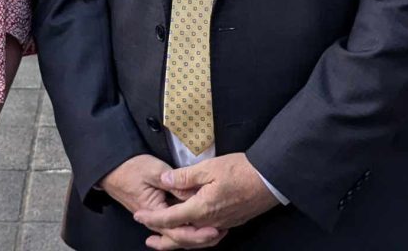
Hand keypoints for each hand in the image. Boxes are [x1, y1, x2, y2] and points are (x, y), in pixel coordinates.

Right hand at [100, 155, 224, 248]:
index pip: (179, 230)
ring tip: (216, 232)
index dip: (198, 231)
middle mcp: (156, 221)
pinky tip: (200, 227)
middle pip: (181, 238)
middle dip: (201, 238)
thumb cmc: (131, 168)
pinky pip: (175, 226)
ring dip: (196, 236)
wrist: (112, 169)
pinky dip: (188, 229)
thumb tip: (192, 194)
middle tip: (220, 233)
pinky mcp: (159, 213)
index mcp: (154, 212)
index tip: (215, 228)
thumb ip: (175, 183)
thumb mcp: (154, 171)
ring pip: (178, 235)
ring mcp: (157, 219)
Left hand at [133, 153, 278, 241]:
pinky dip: (195, 238)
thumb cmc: (241, 170)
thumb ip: (184, 176)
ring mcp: (222, 224)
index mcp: (201, 209)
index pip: (170, 218)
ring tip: (166, 240)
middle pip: (181, 237)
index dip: (152, 218)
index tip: (138, 216)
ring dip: (178, 241)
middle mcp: (210, 222)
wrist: (270, 179)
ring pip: (195, 239)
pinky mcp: (231, 222)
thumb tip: (165, 181)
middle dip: (162, 239)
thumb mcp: (209, 167)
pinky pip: (207, 236)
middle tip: (148, 240)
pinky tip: (192, 231)